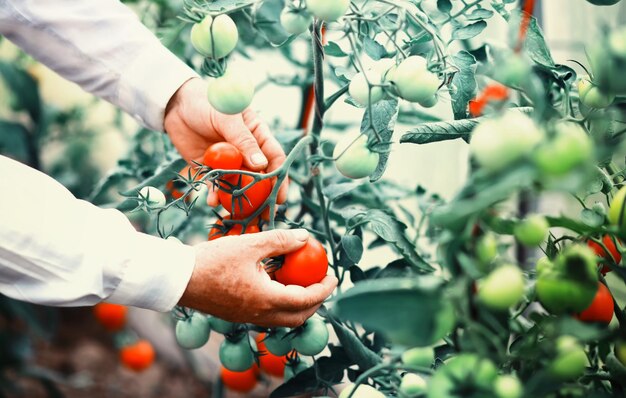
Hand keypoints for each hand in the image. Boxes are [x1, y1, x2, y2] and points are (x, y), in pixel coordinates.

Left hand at [164, 78, 287, 204]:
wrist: (176, 104)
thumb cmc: (207, 102)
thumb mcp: (228, 118)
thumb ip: (244, 141)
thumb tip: (261, 165)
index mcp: (258, 135)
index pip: (274, 158)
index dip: (280, 177)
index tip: (280, 196)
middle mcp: (246, 151)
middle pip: (259, 176)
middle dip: (262, 196)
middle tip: (264, 214)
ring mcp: (229, 161)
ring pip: (238, 184)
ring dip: (238, 198)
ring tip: (237, 213)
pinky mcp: (211, 168)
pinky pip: (216, 184)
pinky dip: (215, 194)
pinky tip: (213, 201)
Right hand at [178, 229, 337, 326]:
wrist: (178, 279)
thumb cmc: (212, 260)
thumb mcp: (250, 244)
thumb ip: (280, 240)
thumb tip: (306, 237)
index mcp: (266, 299)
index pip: (306, 300)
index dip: (324, 289)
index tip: (333, 276)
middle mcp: (259, 314)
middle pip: (299, 317)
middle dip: (316, 302)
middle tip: (321, 281)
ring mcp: (248, 317)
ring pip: (283, 318)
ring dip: (298, 303)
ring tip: (301, 280)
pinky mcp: (238, 315)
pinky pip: (268, 314)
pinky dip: (281, 302)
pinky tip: (277, 281)